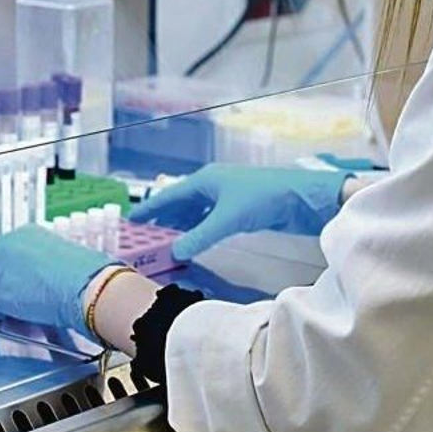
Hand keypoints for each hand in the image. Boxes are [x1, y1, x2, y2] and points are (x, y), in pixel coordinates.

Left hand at [0, 224, 116, 335]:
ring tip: (5, 311)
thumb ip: (42, 264)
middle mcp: (6, 243)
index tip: (11, 282)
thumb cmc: (86, 274)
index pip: (1, 252)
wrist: (87, 286)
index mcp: (26, 233)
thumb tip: (39, 279)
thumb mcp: (62, 257)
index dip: (5, 271)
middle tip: (3, 299)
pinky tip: (6, 318)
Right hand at [130, 164, 348, 260]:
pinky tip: (193, 241)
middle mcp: (213, 184)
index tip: (131, 221)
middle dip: (163, 219)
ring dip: (181, 226)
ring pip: (196, 212)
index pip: (170, 195)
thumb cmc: (264, 198)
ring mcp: (227, 196)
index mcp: (206, 179)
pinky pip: (209, 219)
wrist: (302, 198)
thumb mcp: (227, 219)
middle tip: (143, 238)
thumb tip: (174, 252)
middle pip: (181, 202)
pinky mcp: (240, 209)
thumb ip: (200, 236)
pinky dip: (198, 230)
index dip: (150, 208)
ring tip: (163, 243)